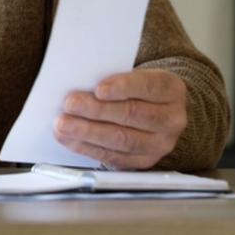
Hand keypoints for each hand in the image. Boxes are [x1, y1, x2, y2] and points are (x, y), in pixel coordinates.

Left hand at [53, 69, 186, 169]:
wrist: (153, 109)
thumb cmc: (135, 87)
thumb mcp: (132, 74)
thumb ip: (112, 77)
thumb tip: (80, 83)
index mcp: (171, 89)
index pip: (148, 86)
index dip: (123, 87)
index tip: (98, 89)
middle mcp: (171, 119)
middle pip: (132, 114)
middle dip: (97, 110)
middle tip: (70, 104)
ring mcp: (160, 144)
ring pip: (122, 139)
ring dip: (87, 132)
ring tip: (62, 125)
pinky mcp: (144, 161)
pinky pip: (114, 157)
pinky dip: (87, 148)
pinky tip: (68, 139)